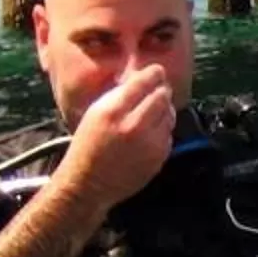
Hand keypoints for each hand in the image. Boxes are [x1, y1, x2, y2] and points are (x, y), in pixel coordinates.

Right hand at [60, 65, 177, 207]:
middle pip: (162, 97)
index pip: (144, 82)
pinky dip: (162, 130)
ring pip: (170, 115)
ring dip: (164, 110)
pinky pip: (169, 135)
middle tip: (157, 91)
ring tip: (151, 112)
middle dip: (161, 91)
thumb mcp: (95, 113)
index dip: (154, 74)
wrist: (88, 185)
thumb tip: (139, 78)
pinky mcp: (159, 158)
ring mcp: (149, 144)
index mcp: (114, 111)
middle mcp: (134, 125)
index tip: (156, 72)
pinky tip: (149, 133)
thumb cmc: (87, 147)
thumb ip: (118, 95)